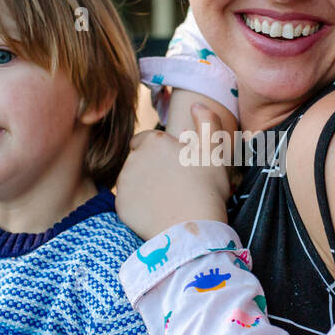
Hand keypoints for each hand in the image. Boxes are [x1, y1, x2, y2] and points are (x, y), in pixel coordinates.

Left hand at [116, 103, 231, 240]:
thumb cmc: (206, 189)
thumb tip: (196, 105)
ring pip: (131, 180)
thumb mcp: (214, 151)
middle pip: (137, 160)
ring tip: (166, 199)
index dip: (160, 152)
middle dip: (150, 167)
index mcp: (154, 142)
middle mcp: (133, 158)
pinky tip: (156, 213)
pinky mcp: (121, 205)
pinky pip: (128, 202)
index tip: (174, 166)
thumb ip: (207, 122)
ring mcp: (124, 183)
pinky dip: (139, 206)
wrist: (193, 229)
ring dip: (143, 185)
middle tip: (172, 184)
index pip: (146, 140)